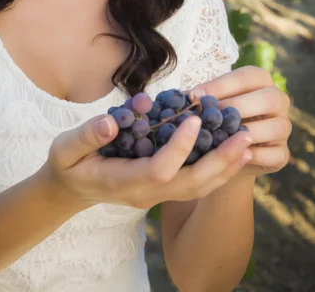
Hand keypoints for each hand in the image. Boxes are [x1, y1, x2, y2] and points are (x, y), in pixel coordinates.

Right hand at [41, 109, 252, 210]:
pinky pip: (195, 184)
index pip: (159, 169)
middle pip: (191, 184)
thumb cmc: (69, 164)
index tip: (194, 118)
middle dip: (220, 161)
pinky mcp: (162, 188)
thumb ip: (87, 135)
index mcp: (123, 182)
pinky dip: (216, 169)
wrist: (71, 188)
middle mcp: (145, 194)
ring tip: (248, 141)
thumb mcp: (66, 147)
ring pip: (198, 188)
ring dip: (225, 166)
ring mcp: (156, 195)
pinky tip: (232, 150)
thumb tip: (111, 121)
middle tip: (244, 135)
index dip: (179, 146)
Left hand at [189, 66, 291, 177]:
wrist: (226, 154)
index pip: (246, 76)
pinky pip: (276, 154)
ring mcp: (283, 127)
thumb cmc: (216, 119)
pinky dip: (255, 156)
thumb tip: (183, 97)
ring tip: (222, 138)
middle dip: (239, 106)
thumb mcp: (210, 104)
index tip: (195, 96)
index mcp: (260, 81)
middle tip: (211, 117)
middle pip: (269, 98)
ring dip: (248, 132)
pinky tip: (234, 156)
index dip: (220, 85)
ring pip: (276, 126)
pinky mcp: (283, 153)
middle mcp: (278, 100)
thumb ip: (202, 98)